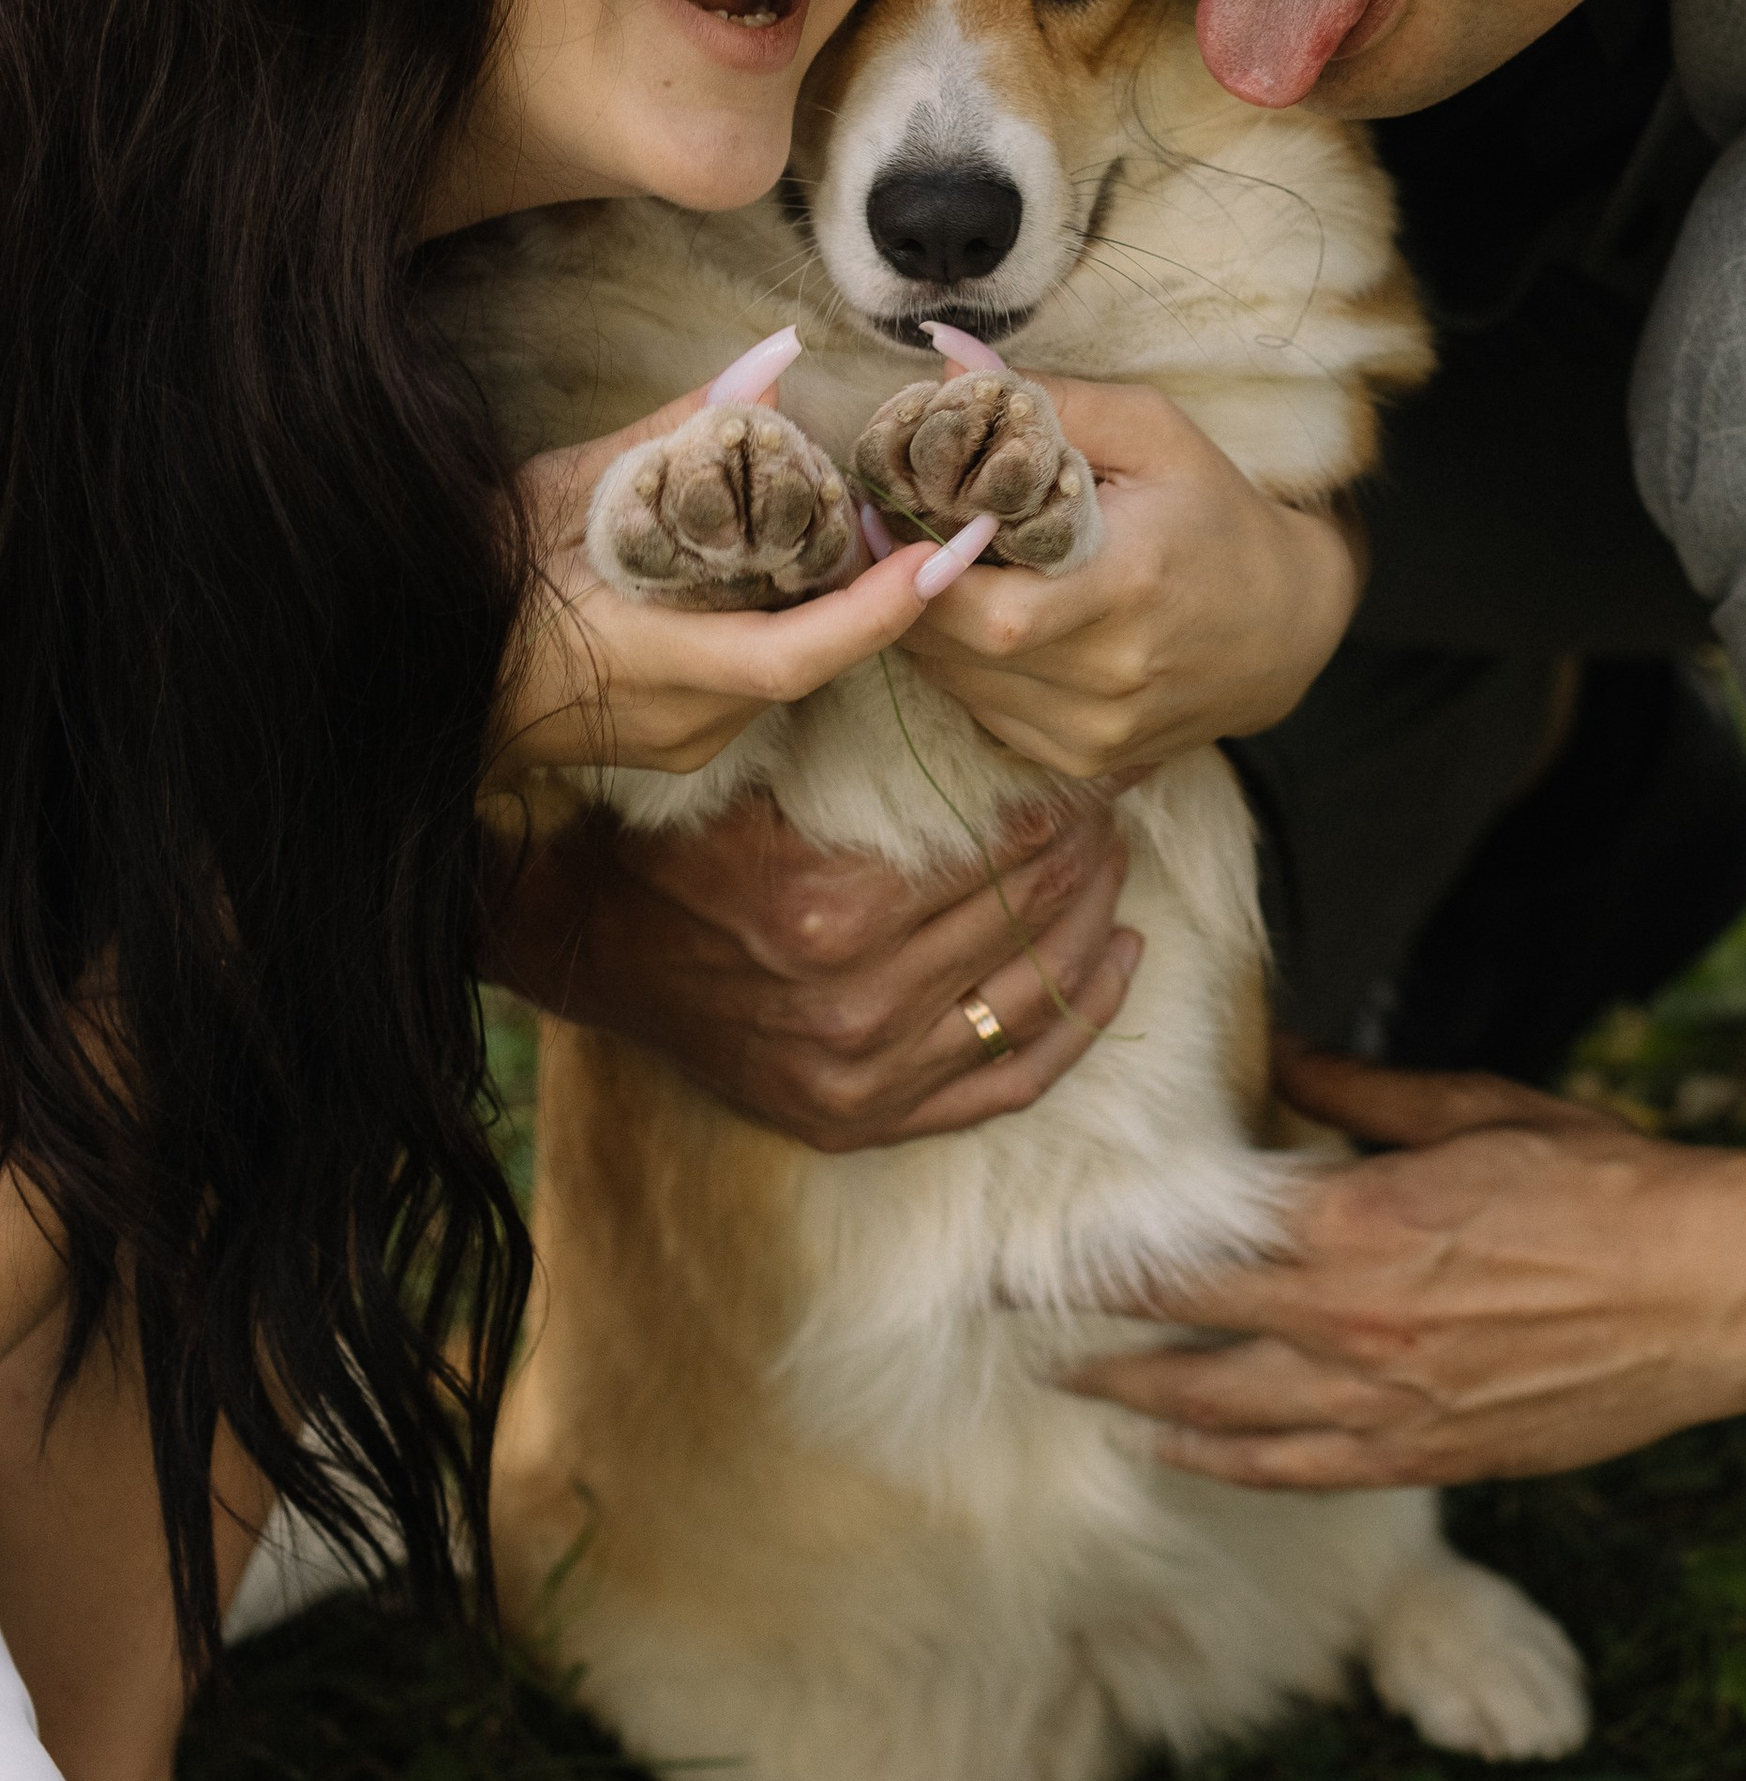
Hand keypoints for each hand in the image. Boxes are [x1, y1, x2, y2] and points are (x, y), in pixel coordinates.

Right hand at [485, 798, 1144, 1150]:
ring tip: (1119, 861)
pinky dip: (1078, 1026)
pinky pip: (1006, 1084)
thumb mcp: (750, 771)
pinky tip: (1122, 964)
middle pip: (1026, 912)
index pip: (1000, 845)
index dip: (1062, 797)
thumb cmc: (674, 840)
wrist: (588, 948)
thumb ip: (852, 732)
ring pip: (1034, 996)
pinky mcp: (861, 1120)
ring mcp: (864, 1077)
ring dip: (1096, 921)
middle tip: (1116, 799)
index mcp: (832, 910)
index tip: (1093, 760)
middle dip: (1087, 847)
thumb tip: (967, 661)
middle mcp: (857, 1006)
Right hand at [495, 365, 984, 787]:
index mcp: (648, 662)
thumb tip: (773, 363)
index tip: (937, 557)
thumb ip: (671, 434)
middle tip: (903, 511)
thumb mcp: (559, 488)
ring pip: (787, 670)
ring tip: (849, 524)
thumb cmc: (470, 575)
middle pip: (809, 657)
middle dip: (866, 589)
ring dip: (822, 604)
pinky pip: (756, 680)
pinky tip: (780, 568)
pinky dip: (779, 621)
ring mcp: (682, 740)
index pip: (791, 655)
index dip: (876, 612)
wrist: (407, 678)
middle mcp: (682, 719)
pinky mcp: (679, 742)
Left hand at [905, 377, 1361, 780]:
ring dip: (929, 629)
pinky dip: (965, 668)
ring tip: (936, 571)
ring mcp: (1096, 729)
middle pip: (956, 650)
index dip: (918, 568)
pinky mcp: (1085, 757)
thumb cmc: (1215, 513)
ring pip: (958, 686)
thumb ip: (1054, 399)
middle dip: (908, 592)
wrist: (1288, 626)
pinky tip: (983, 621)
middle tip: (894, 537)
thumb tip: (953, 363)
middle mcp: (1110, 673)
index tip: (893, 516)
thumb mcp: (1154, 434)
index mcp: (1126, 586)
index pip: (984, 608)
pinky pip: (986, 713)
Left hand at [1062, 1048, 1745, 1487]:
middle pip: (1179, 1341)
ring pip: (1225, 1421)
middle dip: (1087, 1335)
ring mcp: (1387, 1406)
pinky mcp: (1430, 1456)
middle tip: (1011, 1326)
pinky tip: (1187, 1452)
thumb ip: (1365, 1100)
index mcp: (1356, 1229)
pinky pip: (1300, 1470)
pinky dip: (1229, 1463)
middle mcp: (1350, 1329)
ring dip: (1142, 1408)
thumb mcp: (1477, 1110)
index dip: (1092, 1257)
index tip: (1023, 1248)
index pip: (1185, 1250)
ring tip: (1079, 1395)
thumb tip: (1288, 1062)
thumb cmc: (1606, 1181)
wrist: (1712, 1293)